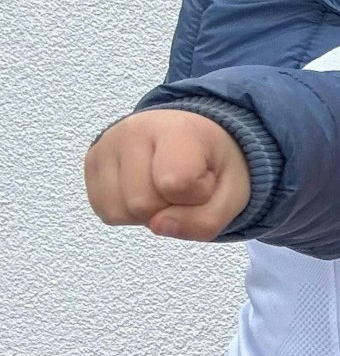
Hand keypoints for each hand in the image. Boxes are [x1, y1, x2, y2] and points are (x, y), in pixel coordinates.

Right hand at [84, 110, 250, 239]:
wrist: (194, 138)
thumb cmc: (214, 167)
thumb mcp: (232, 197)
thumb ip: (205, 221)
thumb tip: (157, 226)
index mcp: (177, 130)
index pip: (175, 184)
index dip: (196, 197)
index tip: (205, 179)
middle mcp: (133, 130)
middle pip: (141, 203)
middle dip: (168, 208)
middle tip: (183, 188)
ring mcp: (106, 144)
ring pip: (117, 210)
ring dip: (146, 214)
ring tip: (162, 188)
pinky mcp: (90, 160)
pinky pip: (104, 209)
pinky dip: (128, 213)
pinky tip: (143, 190)